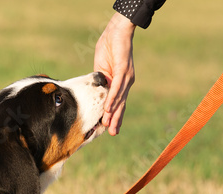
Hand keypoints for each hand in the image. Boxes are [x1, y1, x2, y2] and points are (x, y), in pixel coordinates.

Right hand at [94, 12, 136, 135]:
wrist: (117, 30)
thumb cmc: (109, 47)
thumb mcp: (101, 68)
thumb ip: (101, 81)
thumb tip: (97, 92)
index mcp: (121, 82)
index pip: (118, 101)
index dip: (114, 114)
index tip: (108, 127)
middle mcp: (126, 81)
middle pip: (121, 104)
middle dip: (116, 119)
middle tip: (113, 133)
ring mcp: (126, 76)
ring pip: (119, 99)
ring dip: (112, 113)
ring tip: (107, 125)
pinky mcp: (122, 69)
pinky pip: (116, 88)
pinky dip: (112, 99)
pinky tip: (108, 109)